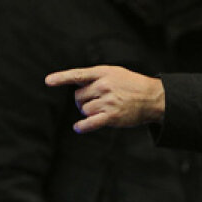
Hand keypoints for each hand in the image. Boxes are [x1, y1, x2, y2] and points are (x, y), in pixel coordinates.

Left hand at [44, 65, 164, 133]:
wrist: (152, 97)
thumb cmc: (132, 85)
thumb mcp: (115, 73)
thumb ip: (96, 78)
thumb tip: (78, 88)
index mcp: (103, 73)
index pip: (78, 75)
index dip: (62, 78)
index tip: (48, 81)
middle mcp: (104, 86)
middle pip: (78, 97)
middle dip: (82, 102)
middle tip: (94, 102)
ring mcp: (108, 101)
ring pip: (84, 110)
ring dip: (88, 113)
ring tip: (102, 110)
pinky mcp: (112, 116)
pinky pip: (91, 123)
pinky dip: (83, 126)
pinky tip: (78, 127)